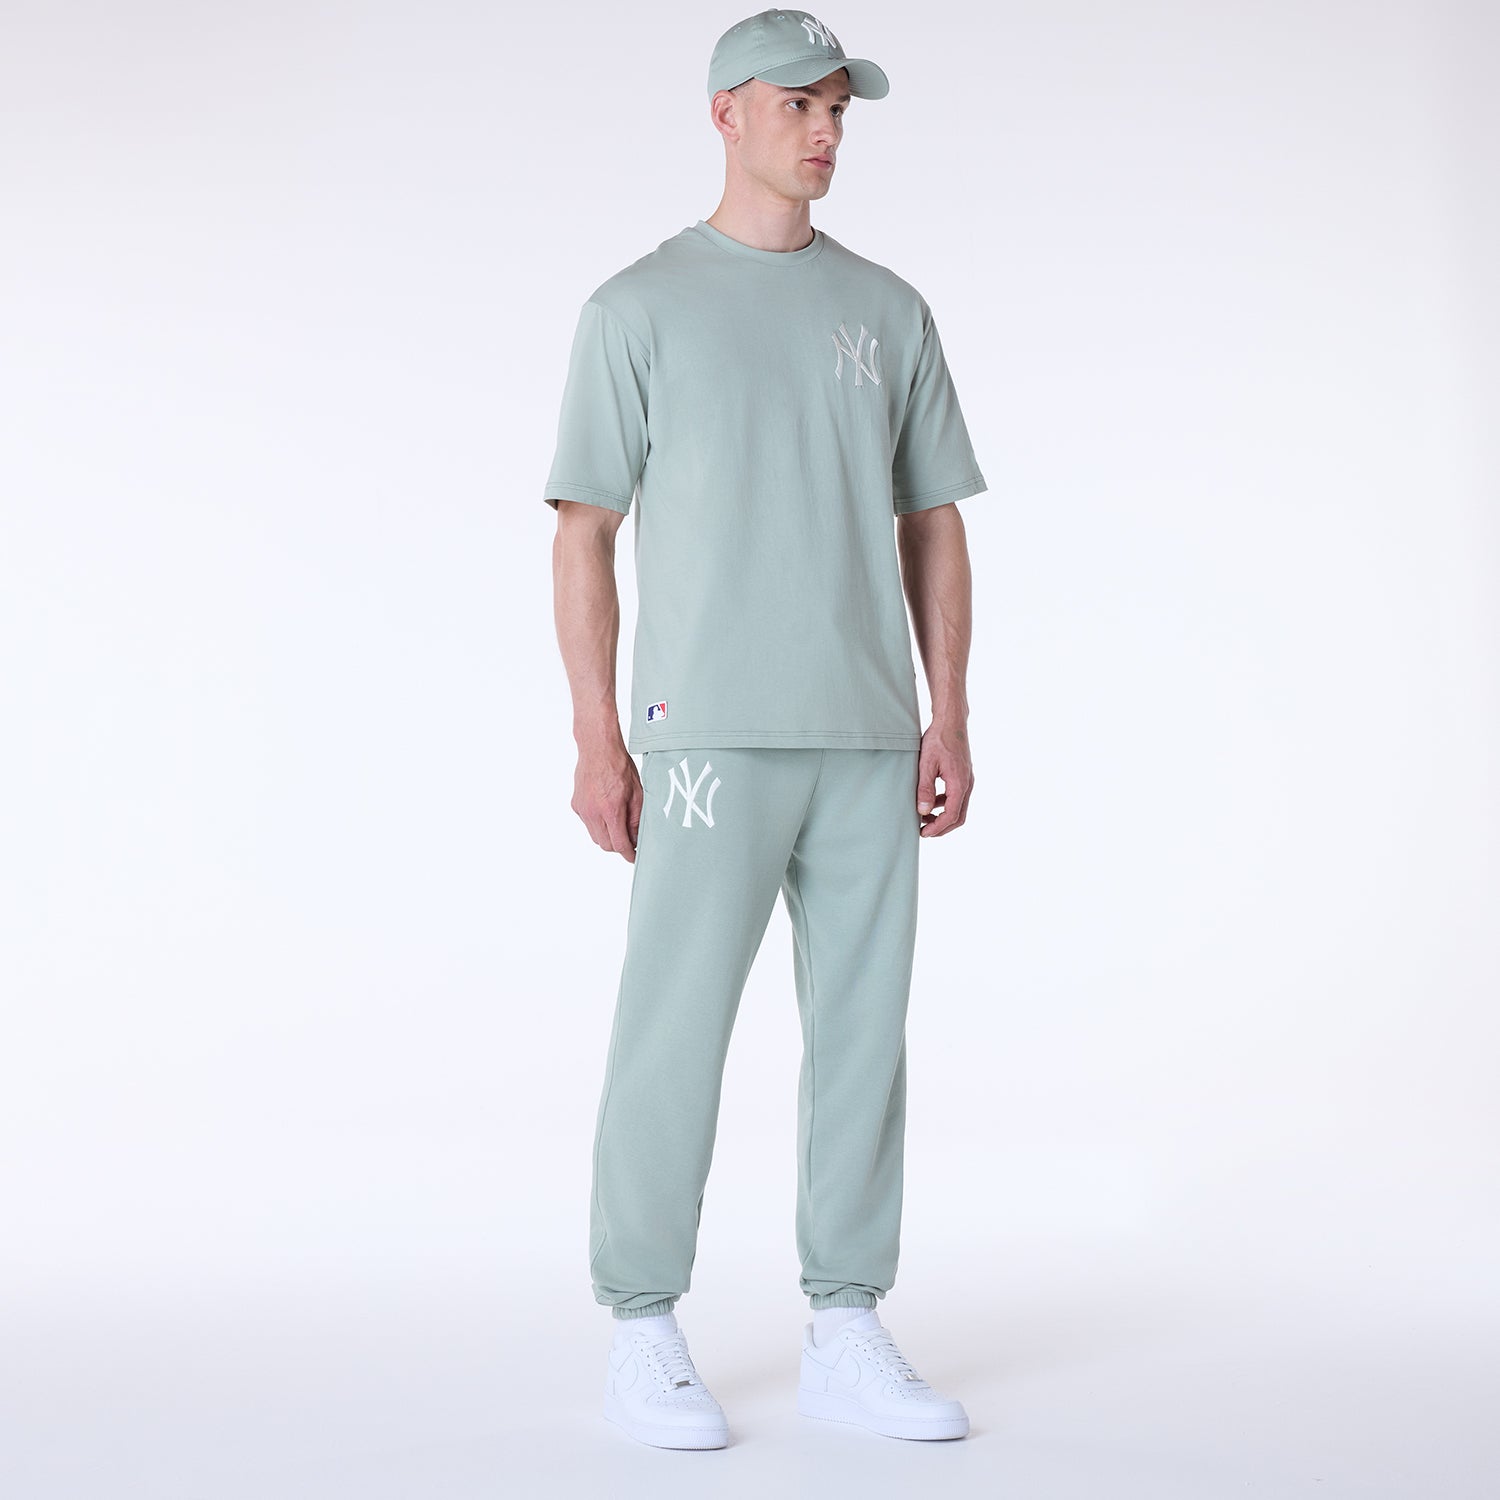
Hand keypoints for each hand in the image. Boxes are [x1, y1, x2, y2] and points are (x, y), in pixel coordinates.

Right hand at [572, 742, 642, 861]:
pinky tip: (606, 811)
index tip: (633, 857)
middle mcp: (593, 812)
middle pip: (605, 844)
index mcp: (611, 810)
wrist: (598, 748)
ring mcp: (582, 809)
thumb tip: (637, 838)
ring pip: (595, 836)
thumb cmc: (619, 766)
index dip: (628, 854)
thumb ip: (636, 818)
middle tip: (630, 839)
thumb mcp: (637, 792)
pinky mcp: (576, 805)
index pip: (619, 844)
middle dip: (618, 846)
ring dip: (607, 836)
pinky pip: (587, 823)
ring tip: (618, 823)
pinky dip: (597, 824)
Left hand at [916, 721, 972, 836]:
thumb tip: (923, 811)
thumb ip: (925, 788)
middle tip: (924, 831)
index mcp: (959, 783)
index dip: (937, 827)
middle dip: (942, 827)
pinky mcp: (963, 776)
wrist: (951, 722)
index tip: (923, 833)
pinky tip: (931, 801)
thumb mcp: (926, 764)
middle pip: (959, 817)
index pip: (951, 815)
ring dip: (943, 816)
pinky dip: (945, 804)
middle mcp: (967, 784)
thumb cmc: (938, 739)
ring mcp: (967, 780)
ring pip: (959, 808)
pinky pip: (957, 797)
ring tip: (924, 817)